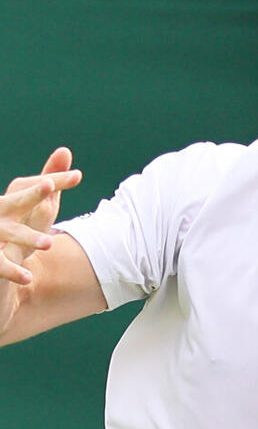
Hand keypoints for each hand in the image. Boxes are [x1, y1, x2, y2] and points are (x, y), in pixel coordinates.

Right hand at [0, 148, 82, 284]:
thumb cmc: (15, 222)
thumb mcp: (36, 204)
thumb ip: (50, 180)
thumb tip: (65, 151)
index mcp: (11, 199)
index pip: (33, 185)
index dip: (55, 181)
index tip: (78, 175)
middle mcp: (0, 213)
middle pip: (15, 201)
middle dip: (32, 194)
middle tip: (49, 185)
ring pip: (10, 233)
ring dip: (28, 237)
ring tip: (49, 243)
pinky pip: (0, 264)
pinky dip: (12, 271)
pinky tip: (28, 277)